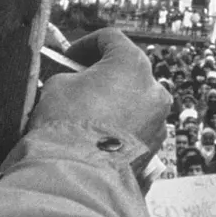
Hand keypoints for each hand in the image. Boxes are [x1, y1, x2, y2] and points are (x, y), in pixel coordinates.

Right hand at [31, 28, 172, 153]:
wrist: (76, 177)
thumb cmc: (66, 126)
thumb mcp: (57, 85)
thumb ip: (71, 76)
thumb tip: (75, 82)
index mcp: (132, 63)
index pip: (110, 38)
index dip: (85, 44)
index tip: (69, 57)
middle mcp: (154, 88)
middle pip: (127, 71)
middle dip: (102, 75)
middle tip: (78, 84)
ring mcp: (158, 120)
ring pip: (134, 102)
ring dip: (114, 103)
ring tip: (87, 115)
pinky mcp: (155, 147)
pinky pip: (136, 129)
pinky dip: (120, 129)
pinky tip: (97, 137)